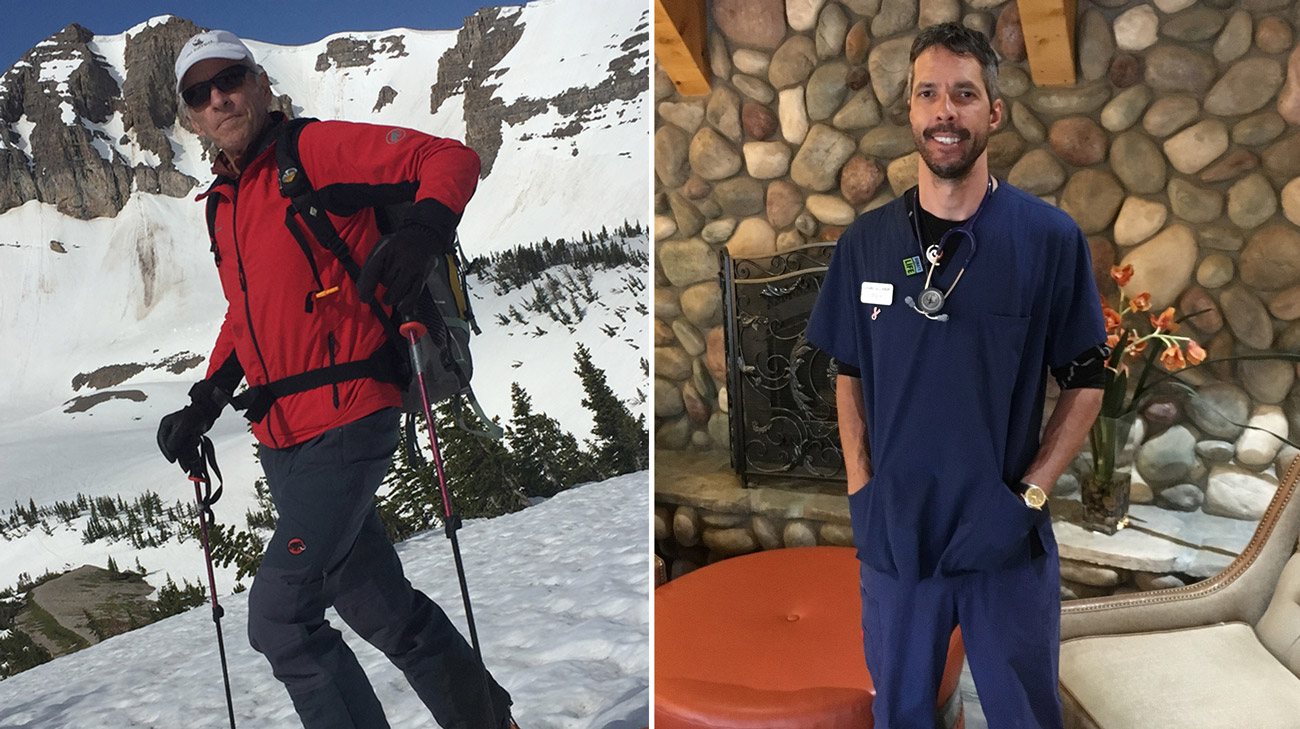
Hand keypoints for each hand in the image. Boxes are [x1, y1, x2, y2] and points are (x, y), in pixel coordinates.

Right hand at [156, 381, 225, 473]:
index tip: (173, 460)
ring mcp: (180, 434)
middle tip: (185, 467)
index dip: (167, 452)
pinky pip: (188, 448)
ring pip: (181, 449)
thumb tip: (171, 449)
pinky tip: (196, 455)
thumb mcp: (183, 426)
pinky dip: (192, 452)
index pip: (162, 441)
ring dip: (187, 455)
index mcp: (166, 425)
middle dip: (180, 456)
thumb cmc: (195, 415)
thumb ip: (176, 438)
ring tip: (194, 460)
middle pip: (173, 447)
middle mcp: (171, 430)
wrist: (208, 411)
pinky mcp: (188, 437)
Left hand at [357, 198, 456, 314]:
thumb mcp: (383, 247)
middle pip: (385, 281)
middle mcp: (401, 256)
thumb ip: (371, 266)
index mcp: (387, 247)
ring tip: (397, 286)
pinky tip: (402, 307)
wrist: (423, 236)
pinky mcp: (422, 275)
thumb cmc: (400, 245)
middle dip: (385, 283)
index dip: (367, 286)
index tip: (365, 298)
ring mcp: (413, 266)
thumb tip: (362, 291)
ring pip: (397, 291)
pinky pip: (413, 295)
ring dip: (393, 295)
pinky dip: (407, 304)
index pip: (372, 269)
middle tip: (392, 275)